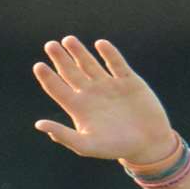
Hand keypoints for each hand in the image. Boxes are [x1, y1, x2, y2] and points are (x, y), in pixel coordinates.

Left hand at [32, 37, 176, 162]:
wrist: (149, 145)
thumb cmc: (117, 148)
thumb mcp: (88, 146)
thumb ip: (65, 136)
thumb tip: (39, 124)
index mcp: (79, 107)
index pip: (57, 88)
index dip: (47, 77)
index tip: (39, 66)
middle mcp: (91, 93)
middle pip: (70, 71)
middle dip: (60, 58)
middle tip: (50, 45)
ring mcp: (109, 85)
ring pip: (90, 63)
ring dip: (79, 52)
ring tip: (68, 40)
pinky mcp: (129, 81)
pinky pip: (117, 63)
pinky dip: (109, 53)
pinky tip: (100, 44)